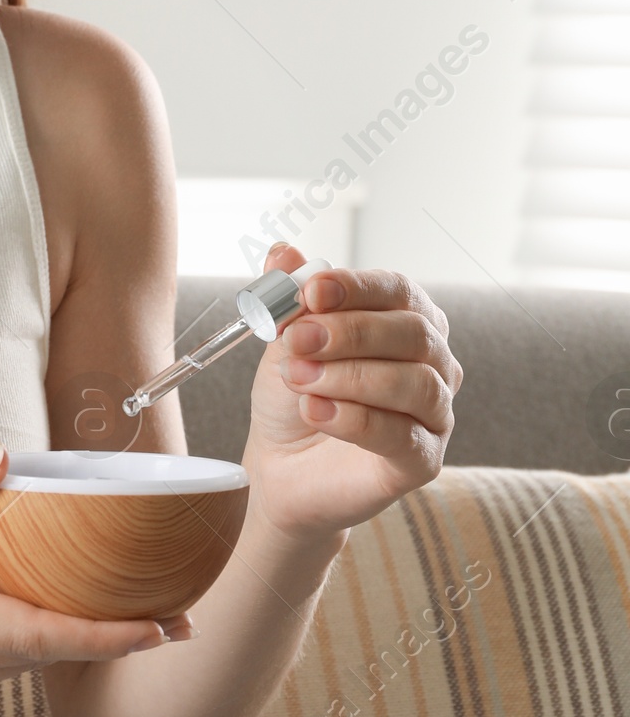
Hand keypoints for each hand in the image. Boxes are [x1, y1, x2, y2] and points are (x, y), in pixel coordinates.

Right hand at [0, 442, 181, 696]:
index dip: (106, 636)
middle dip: (107, 642)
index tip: (161, 627)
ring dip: (70, 647)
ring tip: (127, 619)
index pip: (36, 637)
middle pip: (39, 659)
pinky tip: (46, 617)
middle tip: (173, 618)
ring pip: (14, 668)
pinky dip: (27, 647)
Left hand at [241, 244, 461, 549]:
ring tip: (299, 379)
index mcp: (407, 320)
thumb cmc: (295, 394)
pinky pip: (403, 436)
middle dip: (351, 332)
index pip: (399, 289)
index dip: (356, 287)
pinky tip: (316, 411)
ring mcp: (436, 412)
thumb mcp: (284, 340)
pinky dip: (356, 420)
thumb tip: (282, 253)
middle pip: (413, 332)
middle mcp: (434, 362)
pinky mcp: (425, 460)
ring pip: (415, 383)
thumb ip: (288, 298)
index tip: (311, 291)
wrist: (281, 463)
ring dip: (350, 377)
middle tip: (297, 340)